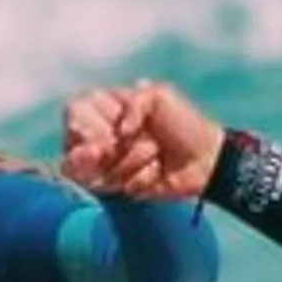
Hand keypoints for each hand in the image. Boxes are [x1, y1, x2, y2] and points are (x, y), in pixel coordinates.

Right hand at [62, 80, 223, 200]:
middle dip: (107, 147)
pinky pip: (122, 184)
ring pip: (101, 169)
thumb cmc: (185, 123)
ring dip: (134, 159)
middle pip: (76, 148)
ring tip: (156, 153)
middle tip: (125, 145)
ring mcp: (113, 163)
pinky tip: (158, 171)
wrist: (207, 158)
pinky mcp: (125, 185)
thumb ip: (133, 102)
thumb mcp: (160, 96)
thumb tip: (119, 132)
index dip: (83, 124)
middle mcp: (105, 136)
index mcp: (110, 109)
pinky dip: (144, 176)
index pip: (73, 112)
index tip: (107, 128)